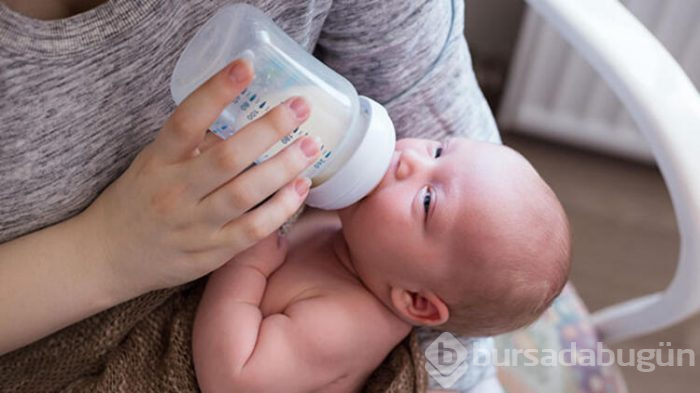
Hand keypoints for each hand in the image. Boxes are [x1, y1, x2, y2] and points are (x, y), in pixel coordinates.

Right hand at [79, 59, 319, 294]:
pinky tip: (300, 187)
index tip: (246, 65)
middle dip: (267, 129)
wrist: (108, 257)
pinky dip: (281, 208)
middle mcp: (175, 192)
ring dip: (283, 167)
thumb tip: (243, 121)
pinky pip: (252, 230)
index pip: (186, 120)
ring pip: (245, 194)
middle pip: (226, 158)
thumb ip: (192, 144)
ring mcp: (194, 225)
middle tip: (300, 107)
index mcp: (158, 161)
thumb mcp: (153, 163)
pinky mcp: (211, 253)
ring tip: (310, 145)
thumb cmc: (136, 200)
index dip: (216, 91)